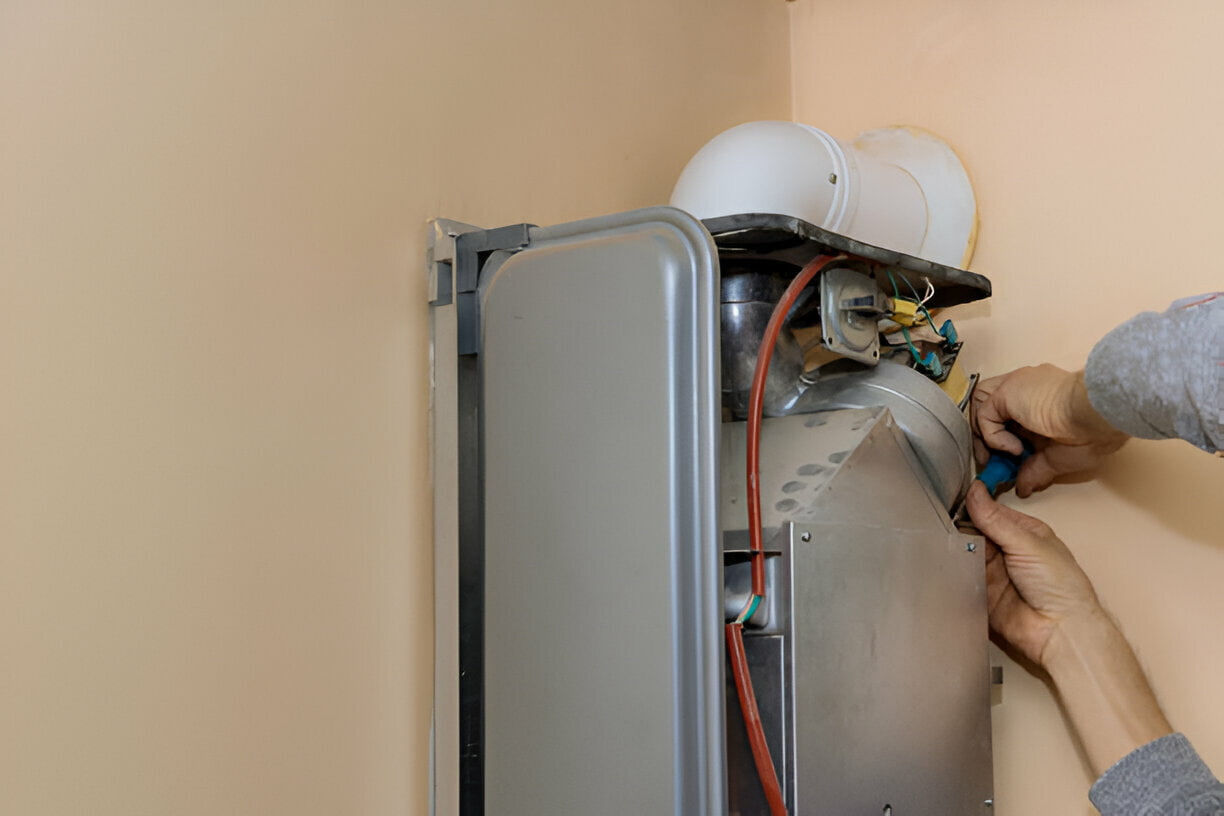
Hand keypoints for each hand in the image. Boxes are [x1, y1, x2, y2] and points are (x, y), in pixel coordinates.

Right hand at [964, 481, 1100, 667]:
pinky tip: (948, 564)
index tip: (954, 500)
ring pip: (966, 553)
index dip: (973, 505)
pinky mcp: (982, 593)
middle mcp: (1008, 551)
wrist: (1059, 631)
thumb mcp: (1028, 543)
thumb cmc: (1062, 587)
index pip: (992, 512)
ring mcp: (994, 572)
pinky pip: (961, 577)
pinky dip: (954, 571)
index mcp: (1025, 533)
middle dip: (961, 528)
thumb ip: (996, 520)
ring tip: (946, 543)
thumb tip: (975, 491)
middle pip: (976, 532)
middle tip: (946, 523)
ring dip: (957, 549)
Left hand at [972, 365, 1128, 496]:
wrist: (1096, 416)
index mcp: (1039, 401)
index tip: (1006, 461)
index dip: (1001, 437)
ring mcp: (1015, 387)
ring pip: (981, 403)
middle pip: (989, 406)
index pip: (1008, 415)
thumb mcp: (1059, 459)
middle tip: (994, 462)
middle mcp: (1025, 389)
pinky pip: (984, 414)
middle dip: (985, 436)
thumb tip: (1024, 487)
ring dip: (984, 432)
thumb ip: (1036, 470)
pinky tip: (1014, 448)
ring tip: (1001, 454)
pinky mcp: (1006, 391)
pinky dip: (992, 435)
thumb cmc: (1092, 433)